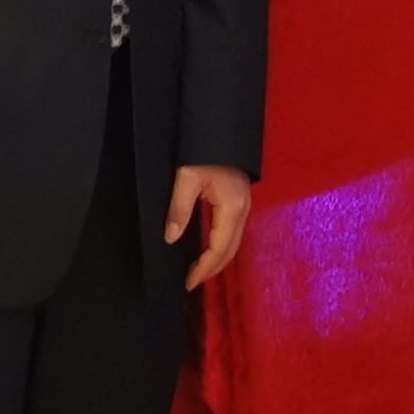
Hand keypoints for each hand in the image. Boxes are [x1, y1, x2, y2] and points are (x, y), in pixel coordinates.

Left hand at [167, 165, 253, 288]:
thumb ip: (179, 209)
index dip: (203, 269)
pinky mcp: (240, 202)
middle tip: (191, 282)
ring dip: (217, 260)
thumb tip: (170, 238)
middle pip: (230, 251)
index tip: (187, 283)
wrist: (222, 129)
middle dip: (211, 270)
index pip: (218, 250)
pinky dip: (221, 247)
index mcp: (231, 209)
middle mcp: (242, 212)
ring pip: (233, 244)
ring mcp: (244, 207)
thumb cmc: (204, 153)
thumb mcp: (187, 178)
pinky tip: (207, 249)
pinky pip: (232, 233)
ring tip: (197, 271)